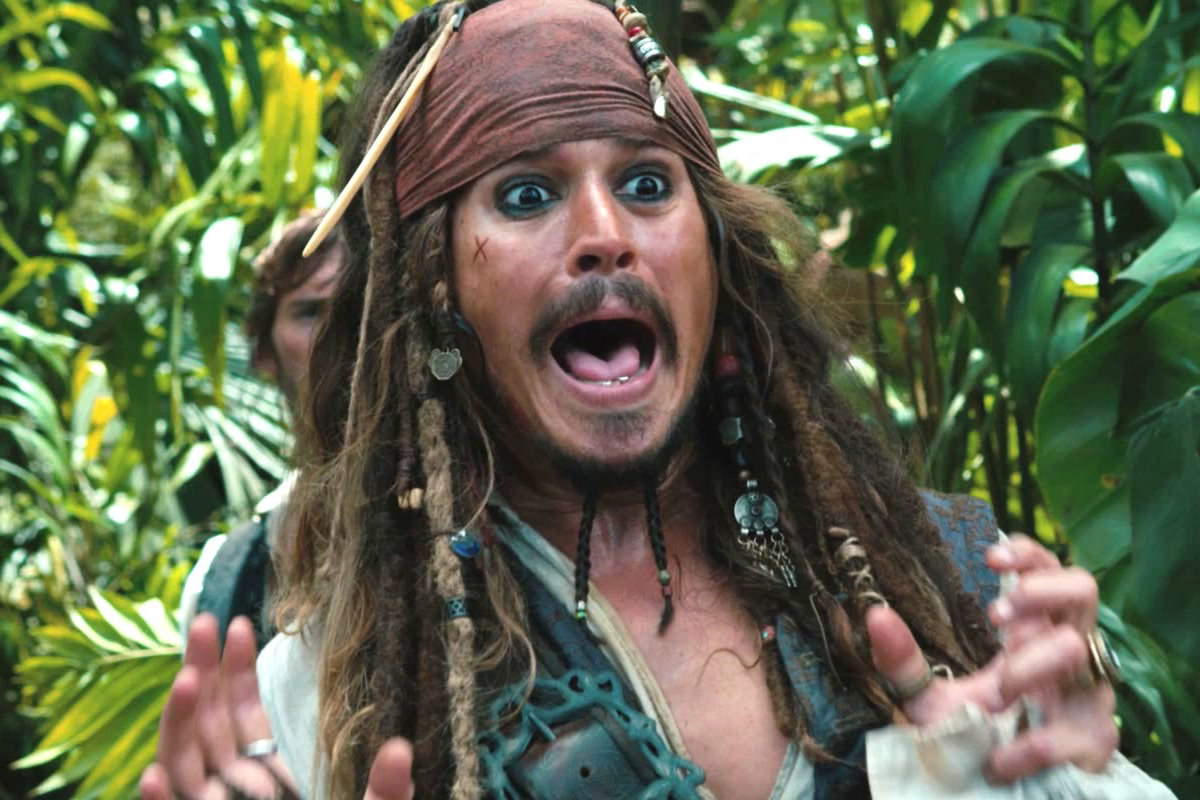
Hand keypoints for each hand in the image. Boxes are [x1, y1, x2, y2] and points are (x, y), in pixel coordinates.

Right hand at [139, 614, 416, 799]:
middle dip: (203, 676)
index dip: (237, 675)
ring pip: (184, 768)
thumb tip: (400, 748)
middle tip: (206, 622)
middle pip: (208, 731)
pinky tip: (156, 772)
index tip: (240, 624)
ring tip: (187, 678)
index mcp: (268, 786)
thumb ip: (385, 793)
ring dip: (178, 725)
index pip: (244, 721)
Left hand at [867, 534, 1117, 783]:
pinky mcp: (1095, 741)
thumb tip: (875, 615)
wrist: (998, 793)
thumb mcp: (928, 699)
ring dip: (1030, 666)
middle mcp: (1066, 652)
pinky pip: (1073, 732)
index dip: (1028, 554)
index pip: (1046, 570)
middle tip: (997, 614)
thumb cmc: (973, 735)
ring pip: (1077, 651)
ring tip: (998, 694)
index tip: (990, 557)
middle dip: (1040, 590)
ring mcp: (1087, 693)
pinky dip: (1030, 747)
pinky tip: (999, 761)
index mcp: (1030, 632)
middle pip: (1082, 589)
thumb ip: (903, 662)